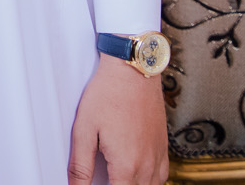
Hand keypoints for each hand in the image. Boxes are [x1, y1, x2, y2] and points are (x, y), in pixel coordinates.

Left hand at [69, 54, 168, 184]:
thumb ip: (80, 166)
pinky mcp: (163, 149)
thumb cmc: (108, 94)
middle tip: (100, 179)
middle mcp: (147, 166)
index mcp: (127, 166)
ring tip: (114, 177)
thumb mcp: (85, 130)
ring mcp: (158, 158)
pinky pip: (160, 179)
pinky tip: (134, 176)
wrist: (133, 70)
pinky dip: (147, 183)